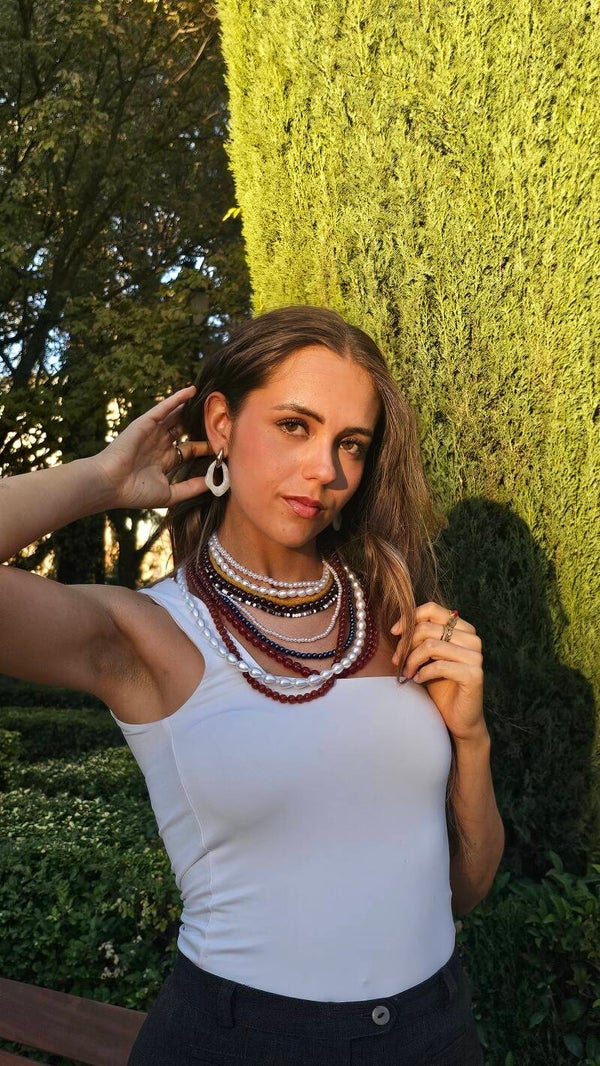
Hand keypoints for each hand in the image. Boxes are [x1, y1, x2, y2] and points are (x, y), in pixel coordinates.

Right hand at [93, 387, 211, 509]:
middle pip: (184, 430)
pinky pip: (164, 408)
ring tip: (210, 398)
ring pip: (176, 416)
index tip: (224, 443)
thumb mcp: (170, 494)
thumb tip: (214, 484)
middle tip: (220, 416)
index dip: (205, 446)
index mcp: (164, 461)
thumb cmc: (135, 493)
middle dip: (200, 424)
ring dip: (191, 408)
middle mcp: (159, 444)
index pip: (189, 449)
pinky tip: (192, 390)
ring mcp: (152, 432)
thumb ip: (191, 488)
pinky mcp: (145, 423)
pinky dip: (177, 399)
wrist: (110, 484)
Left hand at [391, 603, 485, 742]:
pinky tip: (418, 680)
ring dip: (412, 660)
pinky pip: (439, 666)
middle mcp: (472, 638)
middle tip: (397, 661)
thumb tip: (399, 626)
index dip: (409, 618)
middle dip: (406, 644)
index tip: (394, 632)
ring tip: (407, 672)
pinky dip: (423, 673)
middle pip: (427, 628)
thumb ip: (421, 638)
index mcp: (463, 629)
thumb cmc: (440, 684)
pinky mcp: (474, 674)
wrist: (458, 716)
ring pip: (430, 645)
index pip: (433, 609)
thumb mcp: (427, 656)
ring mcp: (475, 656)